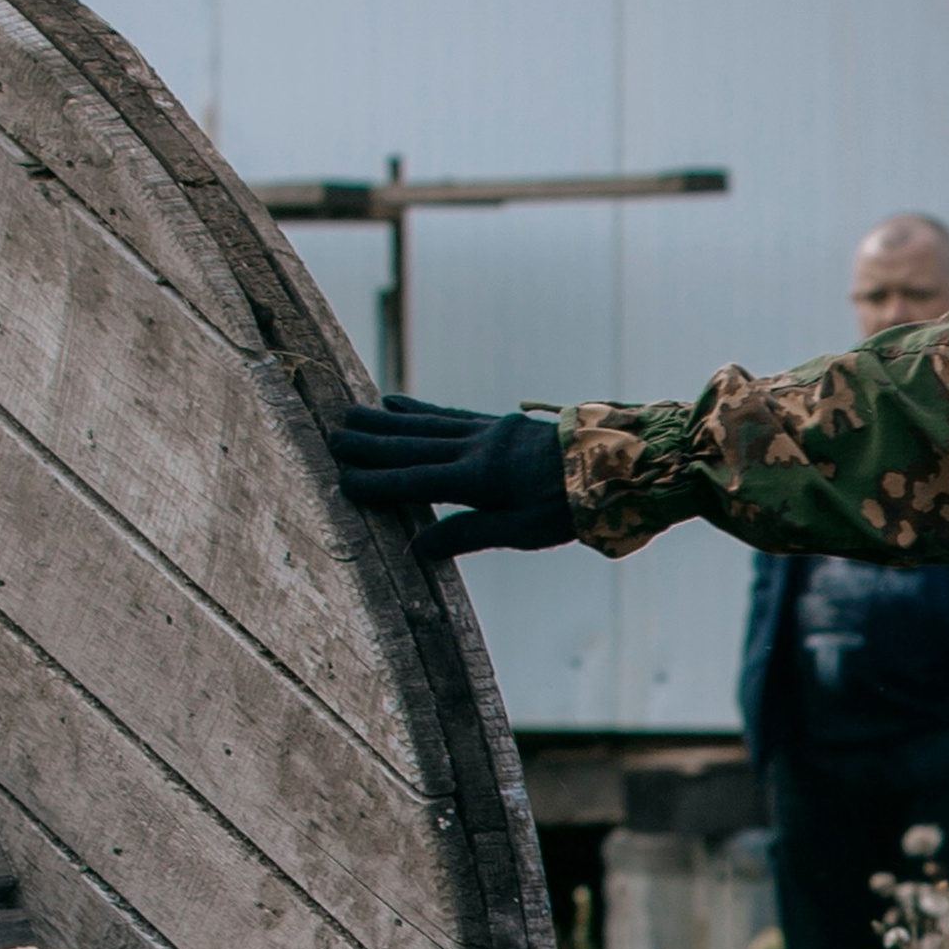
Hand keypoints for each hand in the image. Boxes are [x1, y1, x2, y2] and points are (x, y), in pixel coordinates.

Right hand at [327, 396, 573, 559]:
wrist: (615, 463)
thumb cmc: (570, 506)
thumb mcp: (522, 531)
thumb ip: (469, 533)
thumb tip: (418, 546)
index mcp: (479, 478)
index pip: (417, 481)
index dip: (378, 484)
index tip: (343, 481)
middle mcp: (477, 447)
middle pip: (414, 445)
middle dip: (372, 444)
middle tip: (333, 436)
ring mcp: (487, 431)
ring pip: (426, 424)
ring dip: (386, 421)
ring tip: (353, 412)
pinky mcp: (498, 424)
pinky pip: (449, 414)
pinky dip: (420, 409)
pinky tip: (398, 402)